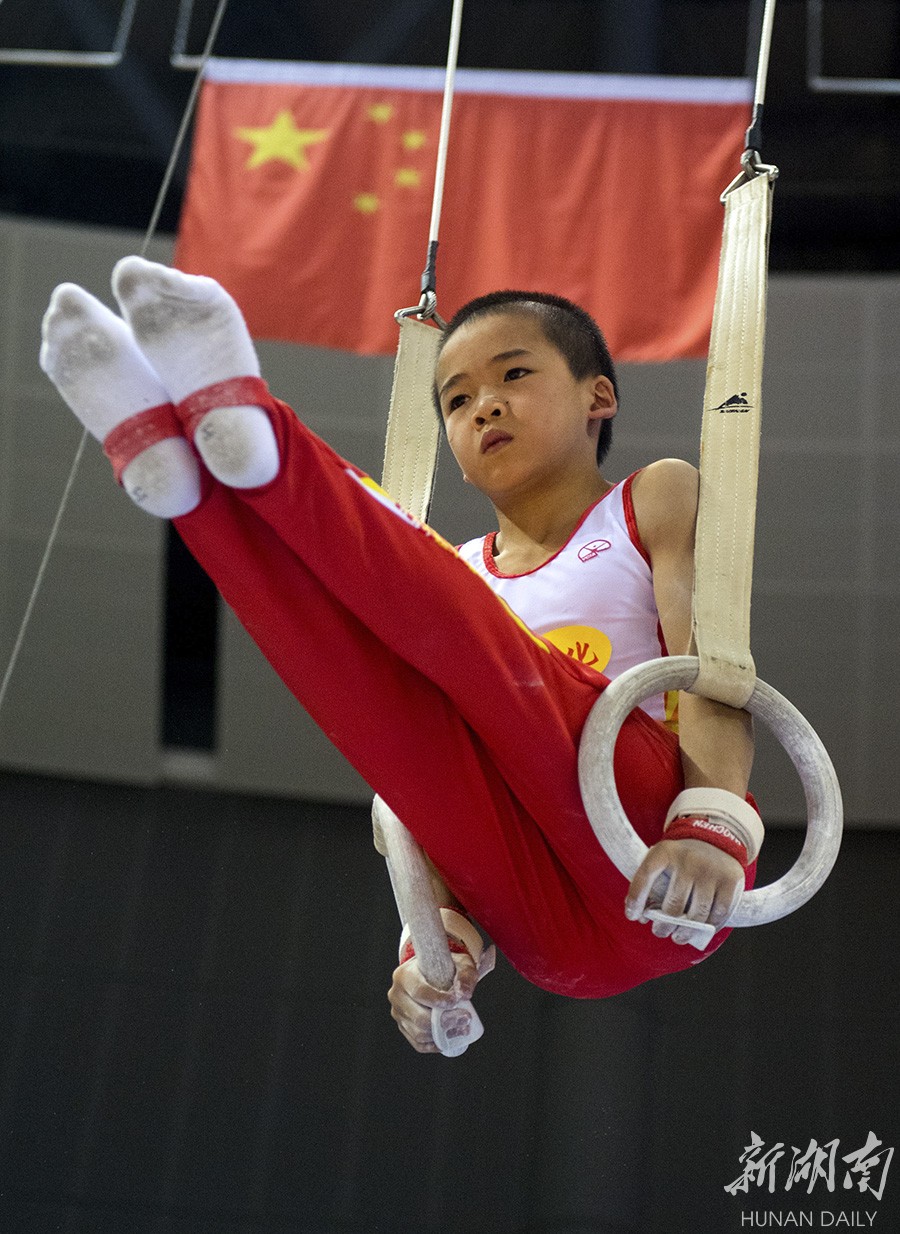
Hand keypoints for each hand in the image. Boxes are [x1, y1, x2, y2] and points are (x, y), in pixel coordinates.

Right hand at [388, 950, 478, 1053]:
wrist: (432, 973)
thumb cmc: (444, 968)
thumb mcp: (458, 963)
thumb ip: (465, 975)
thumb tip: (464, 994)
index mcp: (404, 975)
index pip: (419, 992)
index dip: (438, 1000)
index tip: (455, 1002)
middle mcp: (396, 995)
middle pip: (418, 1017)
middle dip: (444, 1021)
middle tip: (464, 1018)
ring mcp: (398, 1013)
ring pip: (418, 1033)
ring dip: (441, 1034)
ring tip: (461, 1028)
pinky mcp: (403, 1026)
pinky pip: (417, 1043)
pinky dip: (434, 1044)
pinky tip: (449, 1039)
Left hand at [625, 838, 743, 944]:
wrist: (716, 837)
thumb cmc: (682, 857)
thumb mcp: (662, 858)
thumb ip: (649, 883)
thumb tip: (641, 916)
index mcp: (666, 851)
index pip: (645, 876)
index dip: (636, 899)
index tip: (632, 916)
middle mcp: (689, 860)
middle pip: (673, 905)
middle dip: (664, 925)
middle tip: (660, 932)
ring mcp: (711, 871)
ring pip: (697, 915)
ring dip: (685, 932)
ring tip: (678, 937)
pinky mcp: (730, 881)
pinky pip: (719, 914)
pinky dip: (709, 927)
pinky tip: (701, 930)